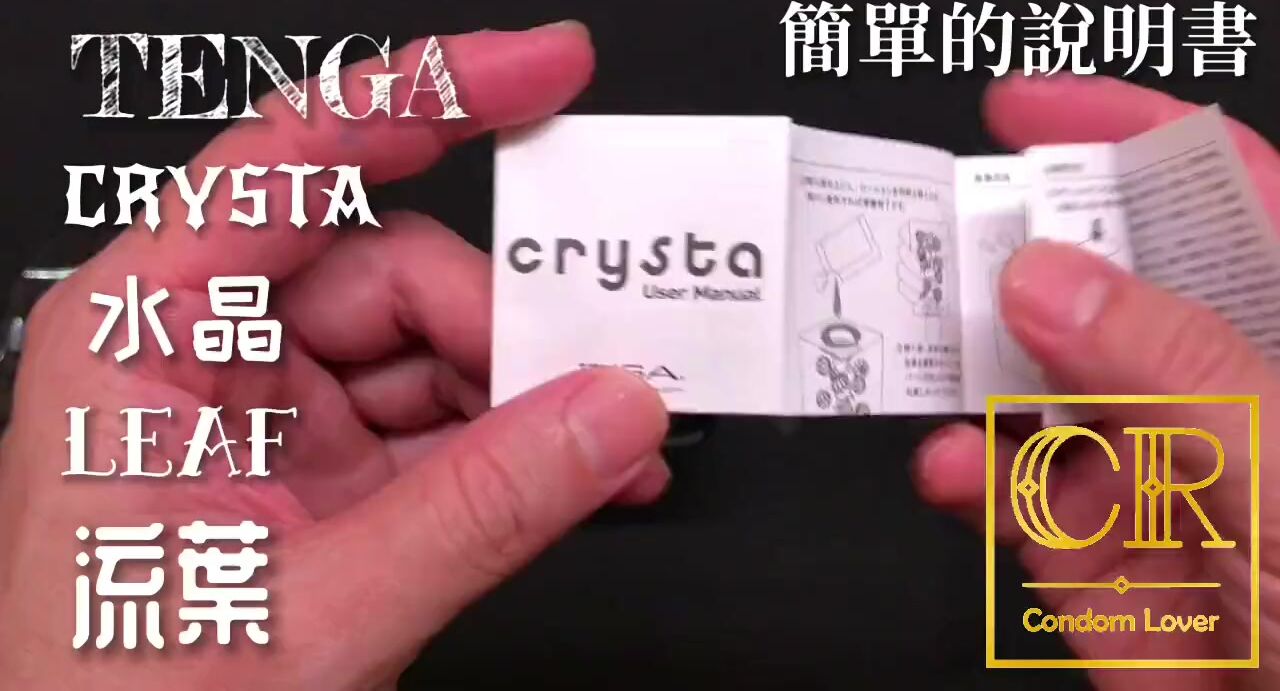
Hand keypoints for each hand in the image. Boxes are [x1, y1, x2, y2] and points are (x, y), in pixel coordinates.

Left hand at [0, 22, 670, 689]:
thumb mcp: (311, 609)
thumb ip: (482, 506)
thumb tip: (610, 410)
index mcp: (144, 337)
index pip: (296, 162)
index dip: (430, 95)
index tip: (541, 71)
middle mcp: (209, 357)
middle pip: (394, 269)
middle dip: (505, 325)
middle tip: (596, 368)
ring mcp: (277, 417)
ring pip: (438, 349)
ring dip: (527, 396)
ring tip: (595, 447)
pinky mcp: (329, 474)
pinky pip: (448, 422)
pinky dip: (520, 446)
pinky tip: (578, 472)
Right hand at [914, 76, 1278, 689]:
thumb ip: (1181, 372)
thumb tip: (1055, 282)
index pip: (1221, 197)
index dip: (1127, 135)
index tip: (1025, 112)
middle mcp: (1221, 397)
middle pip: (1106, 284)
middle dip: (1019, 254)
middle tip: (943, 240)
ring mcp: (1152, 472)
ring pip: (1039, 386)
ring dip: (972, 366)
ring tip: (922, 349)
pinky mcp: (1093, 551)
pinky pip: (1009, 492)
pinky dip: (968, 473)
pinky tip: (955, 463)